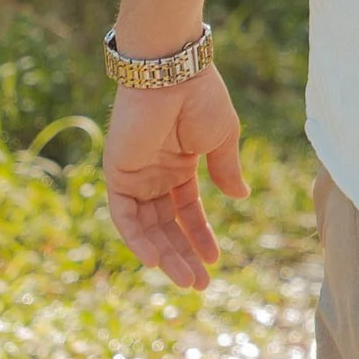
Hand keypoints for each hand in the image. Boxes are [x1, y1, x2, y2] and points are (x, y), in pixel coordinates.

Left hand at [103, 68, 247, 289]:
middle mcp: (154, 174)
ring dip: (165, 255)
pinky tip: (156, 261)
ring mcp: (135, 175)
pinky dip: (137, 239)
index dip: (200, 236)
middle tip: (200, 285)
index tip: (215, 260)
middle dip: (183, 255)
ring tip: (186, 280)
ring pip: (146, 227)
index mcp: (179, 165)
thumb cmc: (201, 98)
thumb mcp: (222, 139)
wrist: (174, 73)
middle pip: (166, 225)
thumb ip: (226, 170)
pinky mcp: (117, 173)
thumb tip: (241, 196)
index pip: (187, 211)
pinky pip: (124, 216)